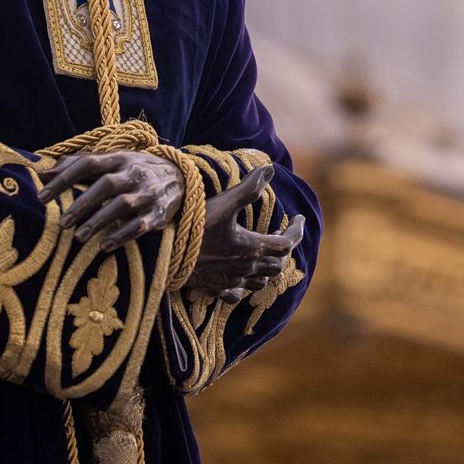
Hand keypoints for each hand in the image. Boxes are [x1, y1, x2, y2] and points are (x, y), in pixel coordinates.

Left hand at [48, 150, 185, 251]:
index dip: (64, 178)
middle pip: (106, 186)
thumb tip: (42, 171)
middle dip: (82, 204)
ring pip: (122, 205)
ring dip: (99, 221)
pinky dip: (122, 236)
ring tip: (78, 237)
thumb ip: (78, 164)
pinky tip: (104, 246)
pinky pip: (140, 225)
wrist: (181, 177)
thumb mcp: (111, 160)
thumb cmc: (134, 169)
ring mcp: (148, 193)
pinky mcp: (159, 213)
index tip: (42, 197)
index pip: (88, 163)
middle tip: (61, 223)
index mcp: (119, 158)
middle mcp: (134, 172)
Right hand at [184, 165, 305, 303]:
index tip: (299, 219)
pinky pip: (237, 294)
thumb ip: (249, 188)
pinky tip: (240, 279)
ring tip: (266, 255)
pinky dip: (245, 285)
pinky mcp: (215, 290)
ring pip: (261, 282)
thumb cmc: (195, 228)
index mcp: (252, 248)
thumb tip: (270, 170)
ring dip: (268, 268)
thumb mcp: (224, 204)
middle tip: (283, 234)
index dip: (297, 231)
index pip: (287, 243)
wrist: (164, 255)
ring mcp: (231, 282)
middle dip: (284, 249)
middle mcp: (246, 268)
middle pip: (277, 264)